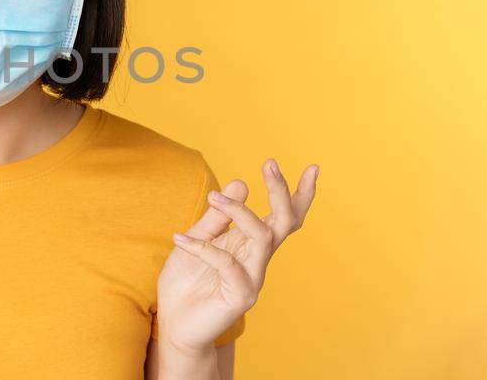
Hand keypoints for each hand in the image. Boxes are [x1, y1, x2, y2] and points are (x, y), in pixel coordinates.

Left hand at [155, 159, 318, 349]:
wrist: (173, 323)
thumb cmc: (187, 282)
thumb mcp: (198, 239)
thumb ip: (218, 217)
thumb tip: (241, 183)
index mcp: (252, 245)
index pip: (284, 218)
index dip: (300, 195)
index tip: (313, 168)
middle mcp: (258, 260)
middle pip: (283, 223)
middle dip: (280, 192)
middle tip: (269, 163)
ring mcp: (253, 279)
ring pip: (261, 237)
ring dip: (239, 212)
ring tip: (213, 196)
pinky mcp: (240, 296)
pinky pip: (226, 262)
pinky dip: (202, 246)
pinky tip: (179, 238)